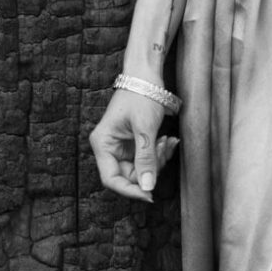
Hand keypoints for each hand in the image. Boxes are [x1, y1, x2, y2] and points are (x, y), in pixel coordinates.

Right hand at [90, 87, 175, 202]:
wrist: (146, 75)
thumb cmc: (141, 96)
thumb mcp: (145, 128)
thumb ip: (146, 159)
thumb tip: (147, 188)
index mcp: (103, 144)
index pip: (111, 179)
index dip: (130, 190)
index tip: (150, 195)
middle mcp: (109, 148)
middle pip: (129, 176)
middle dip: (150, 169)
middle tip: (164, 151)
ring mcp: (122, 147)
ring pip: (141, 169)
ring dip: (158, 160)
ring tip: (167, 141)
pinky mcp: (134, 144)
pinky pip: (147, 158)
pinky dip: (160, 153)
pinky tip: (168, 140)